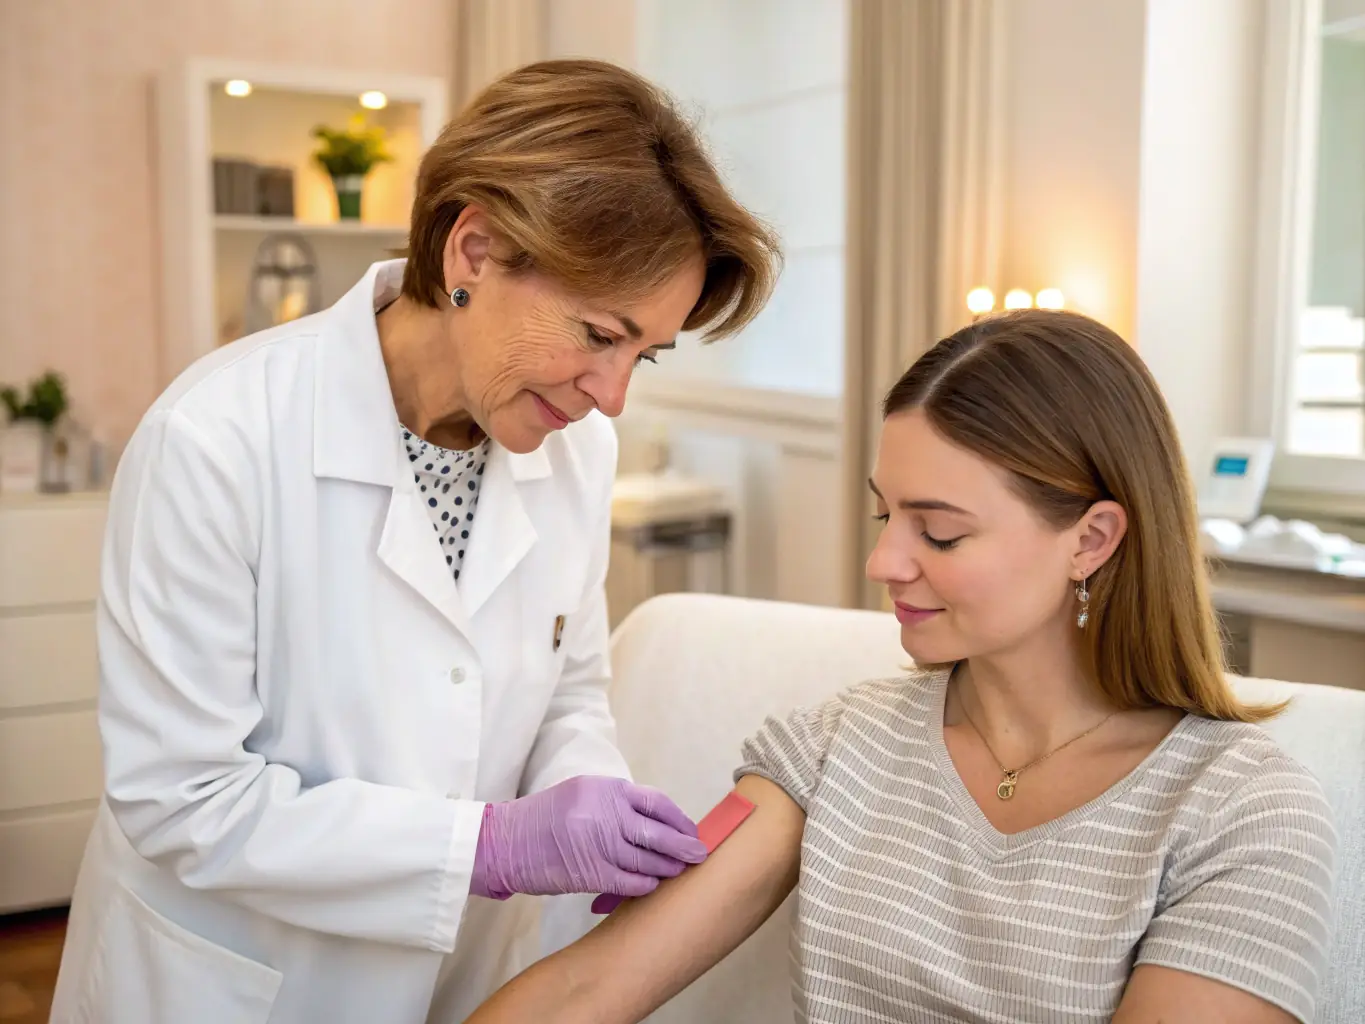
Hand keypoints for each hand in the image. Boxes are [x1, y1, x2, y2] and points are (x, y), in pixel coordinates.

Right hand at [470, 776, 706, 899]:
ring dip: (667, 868)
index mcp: (605, 788)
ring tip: (678, 872)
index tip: (690, 830)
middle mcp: (605, 812)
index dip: (679, 819)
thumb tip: (656, 821)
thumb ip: (615, 804)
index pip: (655, 802)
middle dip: (683, 846)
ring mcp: (598, 843)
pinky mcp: (589, 872)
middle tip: (698, 855)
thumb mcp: (581, 794)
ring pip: (647, 860)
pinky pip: (629, 881)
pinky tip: (652, 885)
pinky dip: (645, 885)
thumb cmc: (545, 818)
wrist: (505, 841)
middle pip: (658, 832)